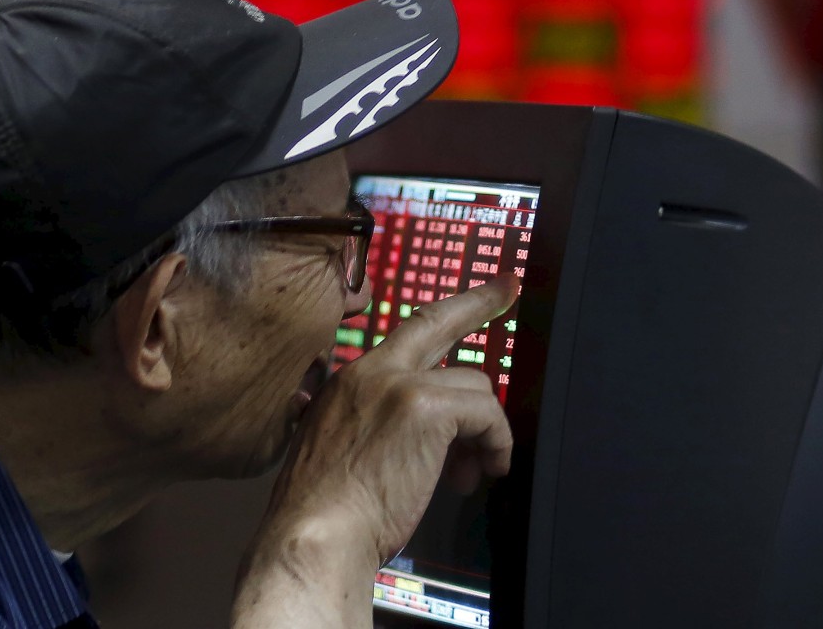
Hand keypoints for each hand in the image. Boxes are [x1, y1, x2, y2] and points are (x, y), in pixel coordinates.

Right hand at [232, 274, 518, 628]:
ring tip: (470, 474)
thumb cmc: (324, 513)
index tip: (464, 298)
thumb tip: (412, 442)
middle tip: (508, 286)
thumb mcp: (336, 453)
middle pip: (437, 322)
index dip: (439, 316)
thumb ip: (369, 429)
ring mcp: (398, 384)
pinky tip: (483, 474)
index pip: (401, 336)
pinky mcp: (425, 408)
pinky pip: (486, 414)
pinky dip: (495, 444)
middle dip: (479, 300)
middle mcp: (371, 372)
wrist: (314, 536)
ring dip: (483, 431)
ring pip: (471, 386)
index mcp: (349, 382)